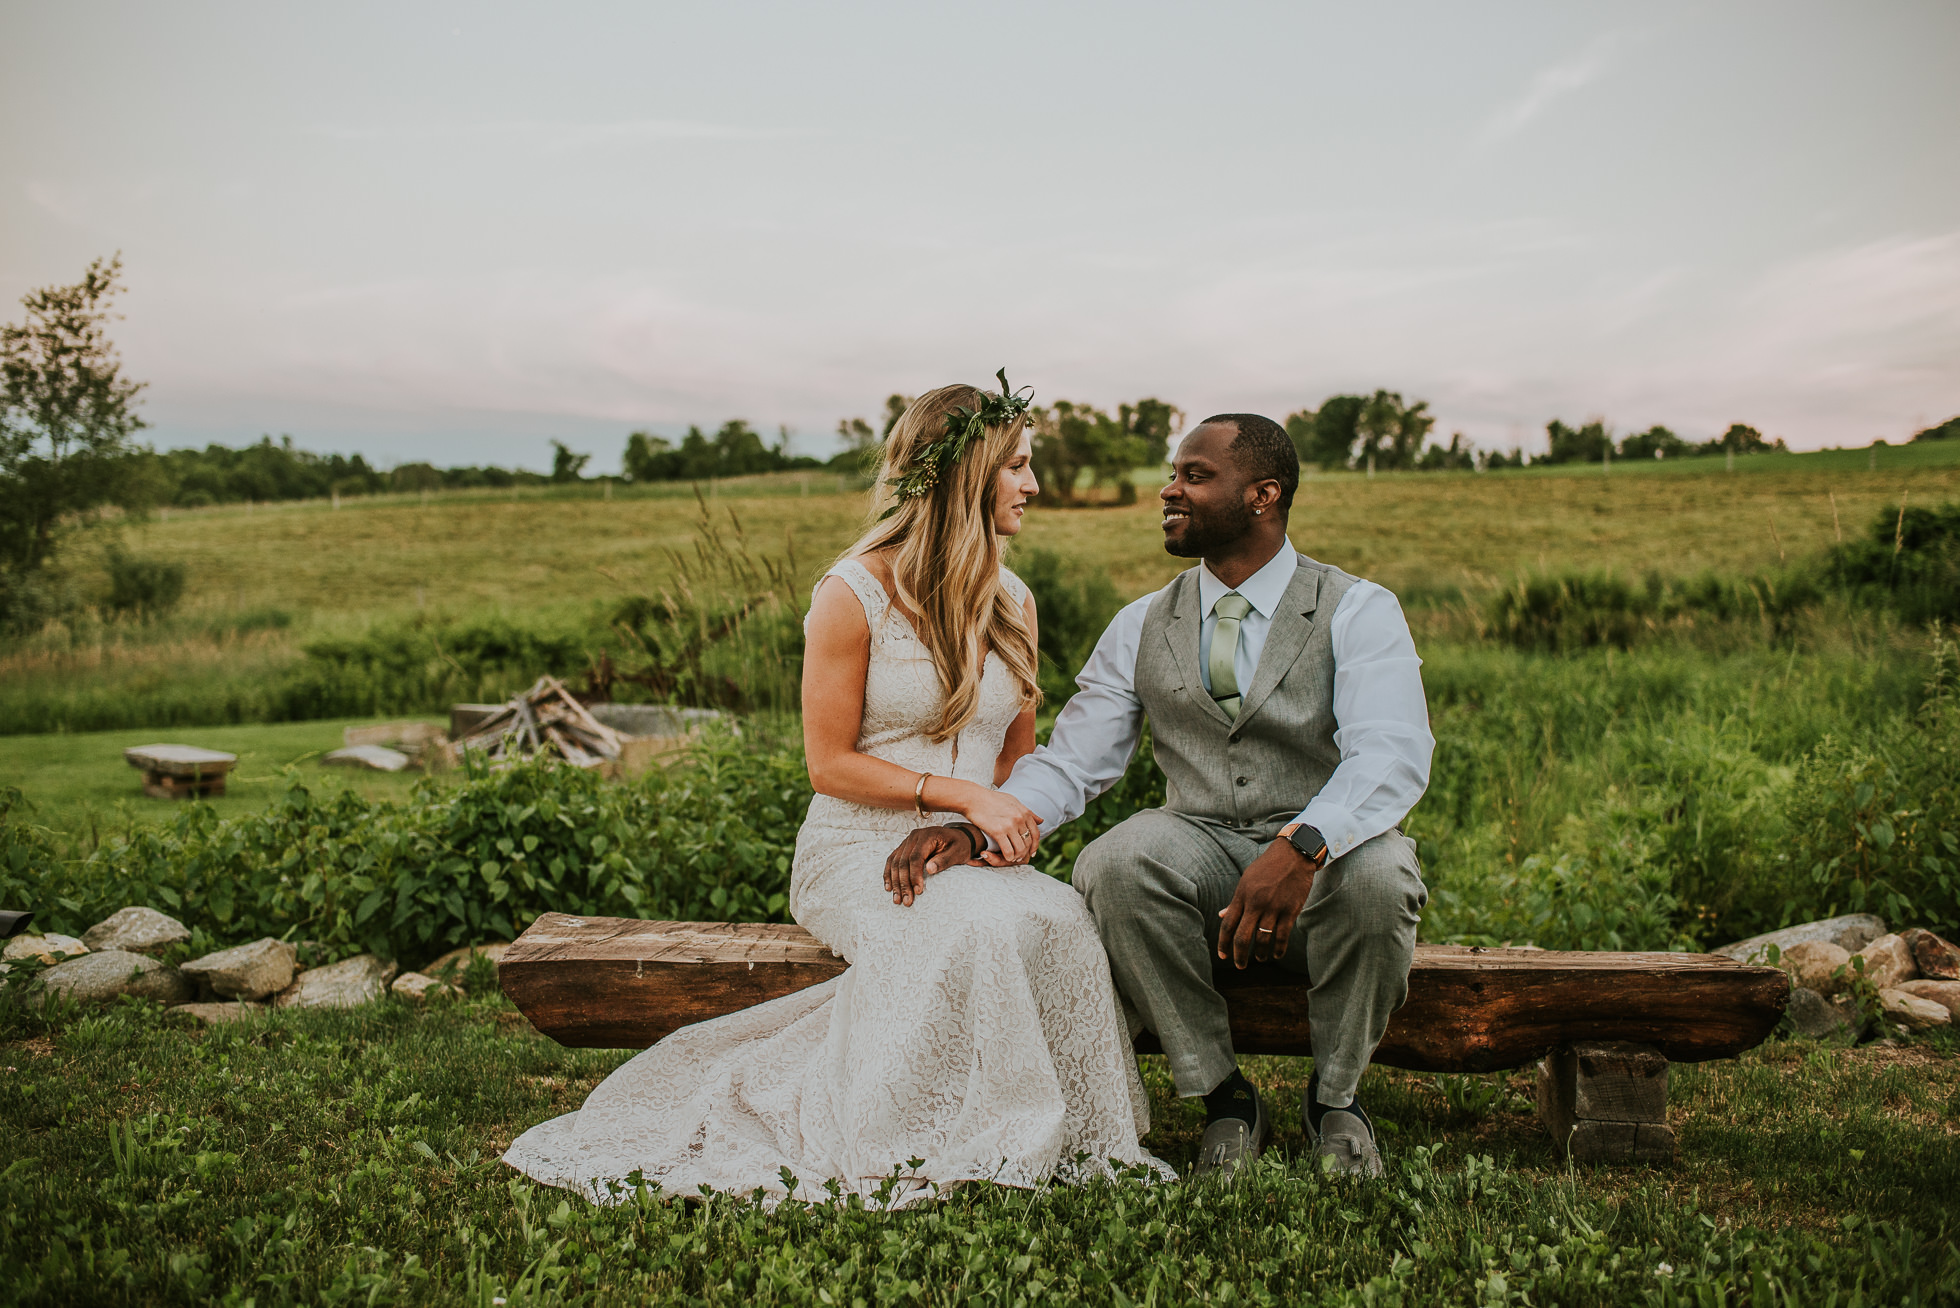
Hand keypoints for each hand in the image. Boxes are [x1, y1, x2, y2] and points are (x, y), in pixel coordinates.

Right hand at [883, 825, 978, 906]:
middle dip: (903, 883)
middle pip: (903, 861)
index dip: (915, 875)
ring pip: (895, 862)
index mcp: (927, 836)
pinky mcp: (904, 847)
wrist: (958, 837)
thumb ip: (944, 860)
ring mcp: (907, 841)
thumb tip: (930, 869)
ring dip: (895, 882)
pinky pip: (892, 860)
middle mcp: (914, 836)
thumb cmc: (959, 846)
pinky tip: (889, 887)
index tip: (918, 891)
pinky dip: (889, 874)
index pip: (916, 857)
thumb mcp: (957, 852)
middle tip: (906, 901)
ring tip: (897, 899)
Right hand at [952, 785, 1042, 866]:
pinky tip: (1006, 857)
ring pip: (1020, 848)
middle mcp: (1019, 818)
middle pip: (1028, 842)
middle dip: (1025, 852)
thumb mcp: (1013, 801)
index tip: (1032, 852)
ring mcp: (1009, 825)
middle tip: (1020, 857)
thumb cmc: (991, 799)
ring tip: (1013, 858)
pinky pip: (1008, 850)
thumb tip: (1041, 820)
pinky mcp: (998, 831)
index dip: (1035, 845)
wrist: (973, 798)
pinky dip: (1009, 857)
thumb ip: (1027, 812)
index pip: (1035, 833)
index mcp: (1024, 812)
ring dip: (1017, 856)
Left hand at [1217, 840, 1319, 968]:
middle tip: (1239, 966)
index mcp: (1242, 895)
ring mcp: (1274, 907)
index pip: (1228, 924)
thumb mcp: (1247, 880)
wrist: (1294, 854)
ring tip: (1259, 959)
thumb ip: (1235, 900)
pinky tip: (1276, 955)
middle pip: (1242, 936)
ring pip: (1263, 939)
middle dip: (1239, 955)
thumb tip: (1221, 915)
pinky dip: (1278, 949)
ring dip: (1260, 954)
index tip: (1222, 956)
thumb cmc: (1267, 867)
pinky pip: (1282, 935)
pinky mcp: (1290, 910)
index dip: (1223, 943)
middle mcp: (1255, 903)